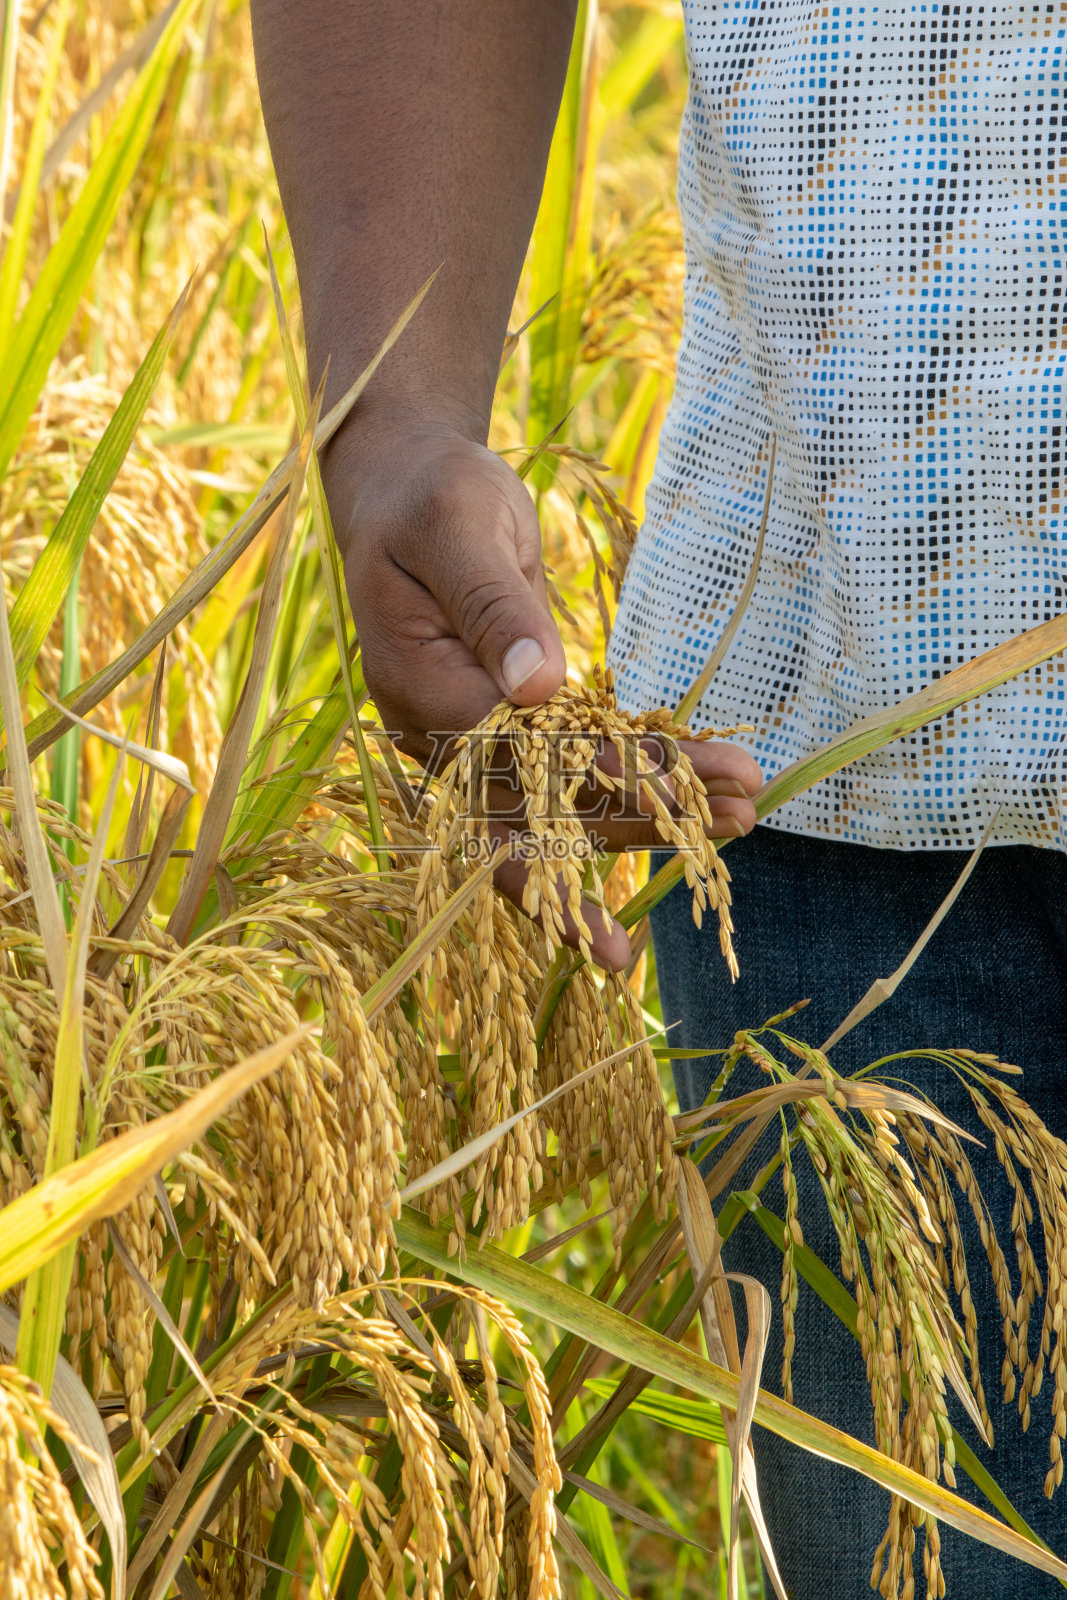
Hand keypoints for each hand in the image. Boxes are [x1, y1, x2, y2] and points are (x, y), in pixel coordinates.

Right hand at [326, 421, 761, 965]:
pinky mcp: (506, 734)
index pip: (515, 750)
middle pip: (537, 806)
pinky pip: (565, 781)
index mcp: (414, 684)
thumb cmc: (433, 499)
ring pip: (557, 808)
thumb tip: (536, 686)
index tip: (677, 786)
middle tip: (733, 823)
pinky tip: (696, 807)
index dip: (598, 772)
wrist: (409, 494)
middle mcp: (436, 734)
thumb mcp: (460, 527)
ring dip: (647, 820)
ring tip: (739, 818)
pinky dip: (628, 794)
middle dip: (636, 821)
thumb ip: (492, 607)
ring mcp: (469, 743)